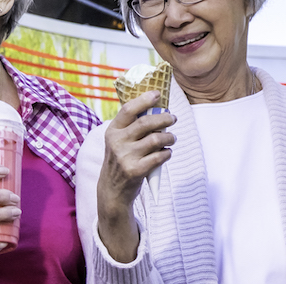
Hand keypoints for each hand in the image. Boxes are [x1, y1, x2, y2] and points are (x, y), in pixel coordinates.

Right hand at [97, 93, 174, 261]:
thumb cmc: (120, 160)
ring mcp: (126, 157)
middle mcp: (117, 142)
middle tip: (173, 118)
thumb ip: (131, 127)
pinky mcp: (136, 171)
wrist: (112, 190)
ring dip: (169, 137)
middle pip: (146, 122)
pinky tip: (167, 152)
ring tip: (172, 138)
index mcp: (113, 131)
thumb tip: (156, 109)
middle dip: (164, 118)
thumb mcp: (117, 141)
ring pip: (156, 139)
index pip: (128, 109)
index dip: (144, 99)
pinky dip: (167, 153)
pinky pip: (159, 156)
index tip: (158, 94)